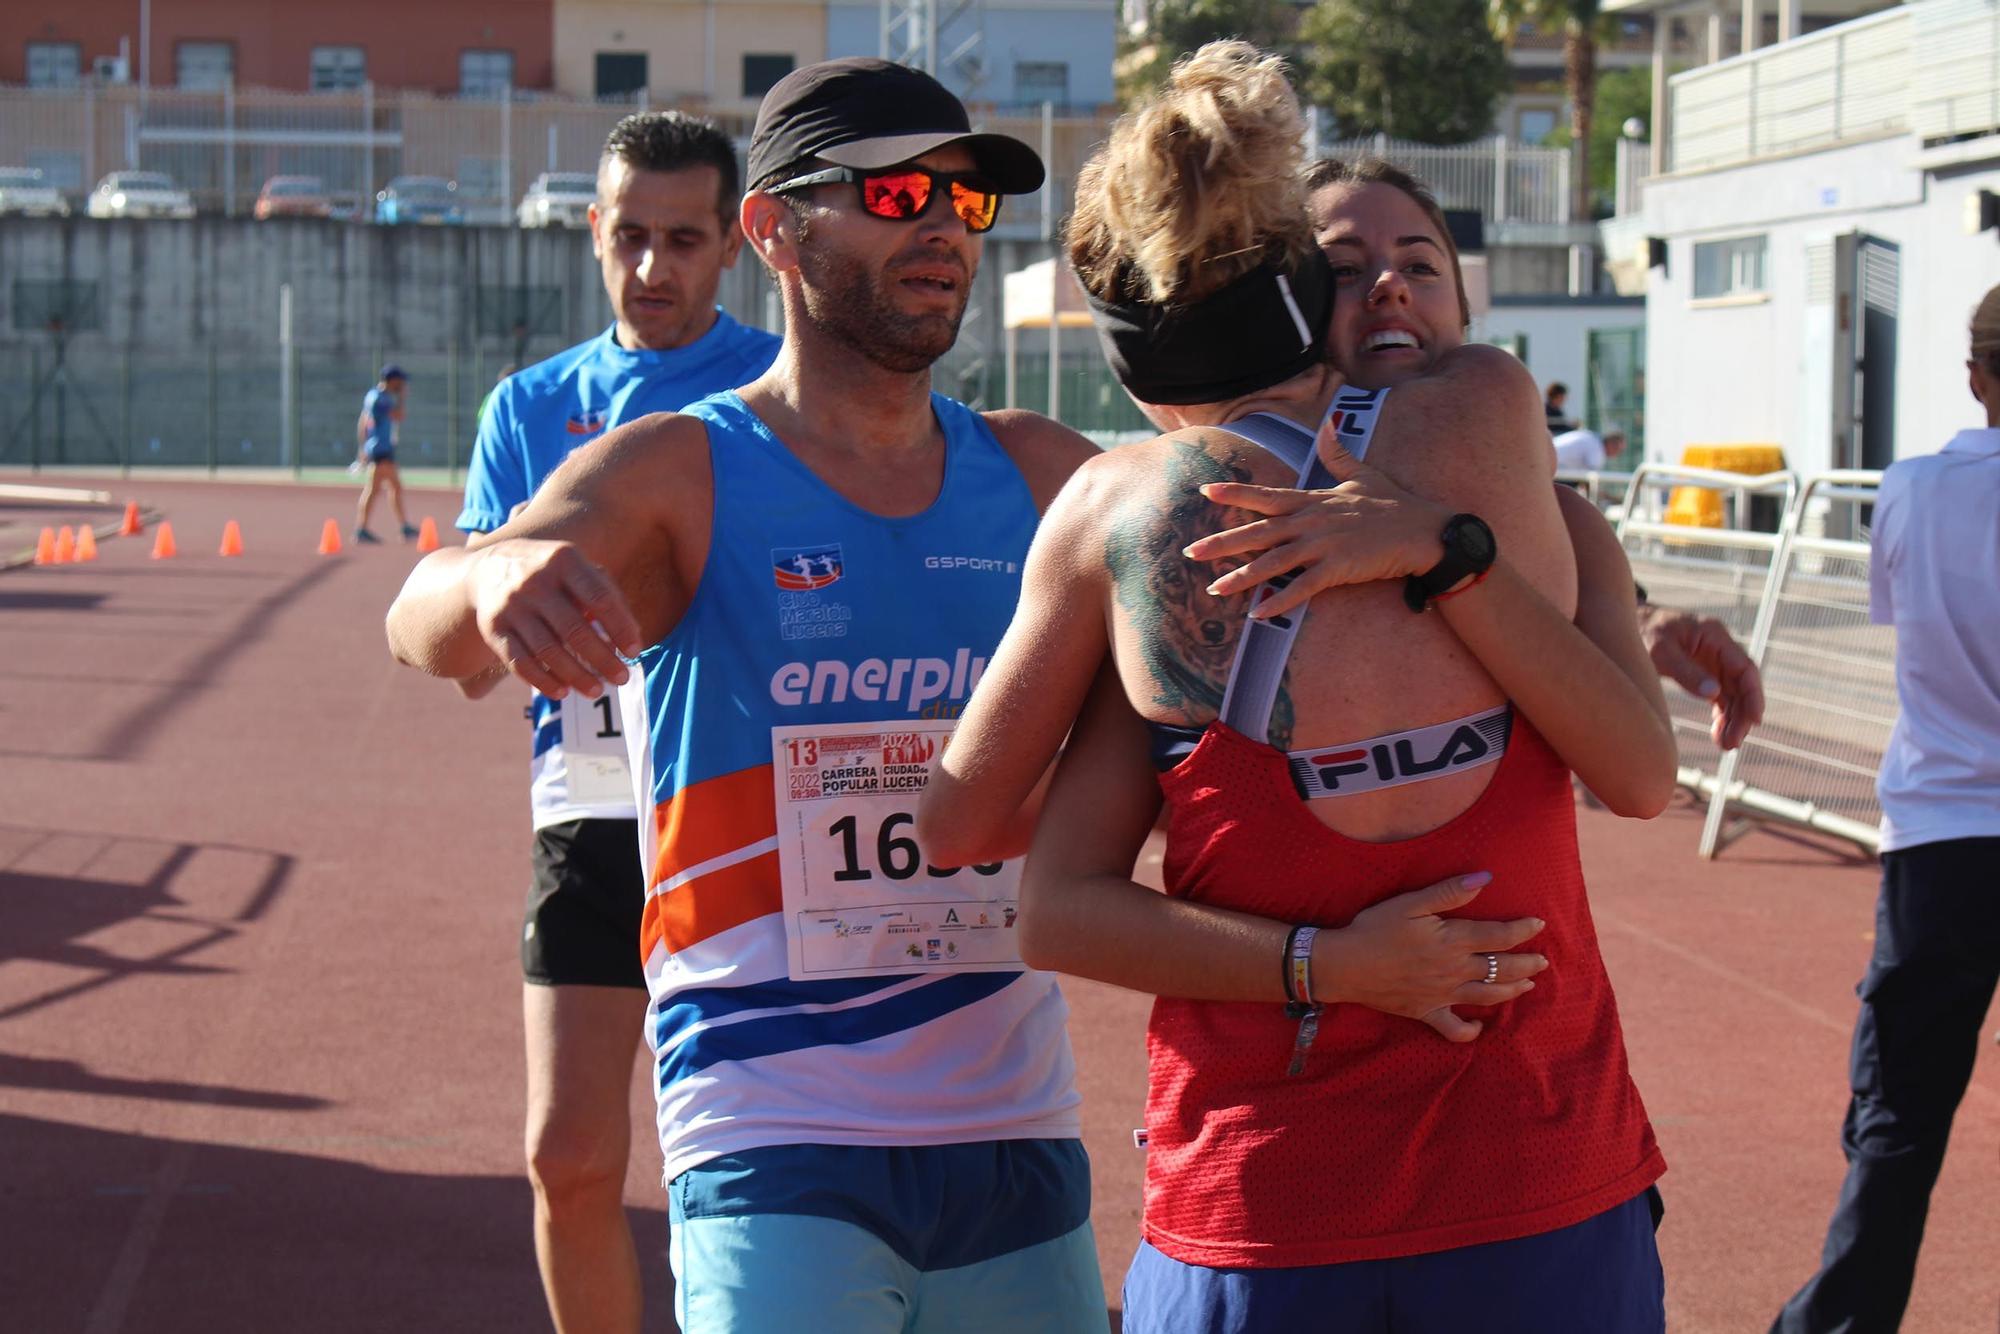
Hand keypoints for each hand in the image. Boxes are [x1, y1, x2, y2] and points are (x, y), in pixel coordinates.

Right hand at [468, 539, 643, 699]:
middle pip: (574, 629)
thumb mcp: (577, 569)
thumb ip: (606, 594)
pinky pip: (520, 662)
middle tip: (622, 679)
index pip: (599, 598)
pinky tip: (563, 692)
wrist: (488, 568)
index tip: (635, 652)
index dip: (620, 628)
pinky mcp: (493, 628)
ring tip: (596, 691)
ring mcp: (511, 605)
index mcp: (563, 560)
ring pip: (548, 650)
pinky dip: (542, 681)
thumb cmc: (551, 575)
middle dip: (602, 659)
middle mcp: (534, 581)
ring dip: (576, 675)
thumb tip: (633, 637)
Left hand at [1182, 414, 1449, 621]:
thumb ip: (1337, 453)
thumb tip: (1328, 423)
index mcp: (1314, 500)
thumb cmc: (1394, 505)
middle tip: (1190, 552)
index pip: (1267, 495)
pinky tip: (1258, 613)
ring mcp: (1325, 544)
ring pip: (1274, 562)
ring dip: (1243, 577)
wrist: (1425, 530)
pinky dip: (1280, 601)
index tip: (1205, 491)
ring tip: (1215, 590)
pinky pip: (1303, 587)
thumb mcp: (1363, 474)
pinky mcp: (1339, 568)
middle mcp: (1313, 521)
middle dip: (1222, 542)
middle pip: (1259, 532)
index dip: (1235, 492)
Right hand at [1316, 873, 1547, 1042]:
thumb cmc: (1374, 928)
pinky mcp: (1427, 1012)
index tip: (1538, 924)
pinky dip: (1470, 1029)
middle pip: (1502, 968)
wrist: (1344, 965)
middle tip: (1542, 961)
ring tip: (1527, 985)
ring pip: (1488, 996)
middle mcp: (1454, 970)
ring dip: (1512, 990)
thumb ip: (1449, 892)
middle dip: (1527, 964)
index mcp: (1452, 941)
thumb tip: (1485, 879)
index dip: (1522, 930)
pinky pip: (1454, 1028)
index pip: (1499, 936)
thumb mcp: (1410, 903)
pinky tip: (1478, 1024)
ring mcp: (1442, 995)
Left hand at [1640, 606, 1762, 748]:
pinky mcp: (1705, 674)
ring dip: (1734, 720)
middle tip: (1732, 743)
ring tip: (1726, 746)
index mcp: (1715, 636)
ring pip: (1734, 695)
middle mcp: (1720, 649)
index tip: (1755, 720)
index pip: (1745, 667)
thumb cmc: (1645, 631)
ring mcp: (1715, 662)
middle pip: (1742, 685)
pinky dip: (1723, 717)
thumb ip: (1685, 670)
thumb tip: (1713, 694)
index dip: (1754, 694)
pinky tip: (1719, 736)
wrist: (1632, 624)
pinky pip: (1721, 698)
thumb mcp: (1660, 650)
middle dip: (1742, 715)